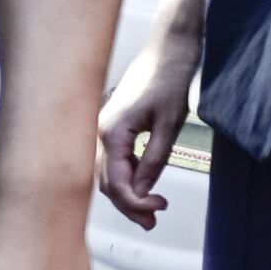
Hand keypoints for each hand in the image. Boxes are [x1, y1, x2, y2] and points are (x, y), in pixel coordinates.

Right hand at [95, 35, 198, 229]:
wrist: (168, 48)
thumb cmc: (170, 77)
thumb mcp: (169, 122)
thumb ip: (154, 159)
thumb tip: (143, 191)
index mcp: (112, 133)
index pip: (117, 182)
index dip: (136, 202)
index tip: (159, 208)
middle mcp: (100, 134)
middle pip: (107, 183)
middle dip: (129, 205)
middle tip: (153, 221)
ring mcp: (102, 131)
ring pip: (107, 175)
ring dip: (126, 195)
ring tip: (149, 211)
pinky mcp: (111, 128)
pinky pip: (112, 162)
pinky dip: (125, 178)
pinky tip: (141, 186)